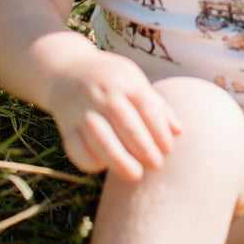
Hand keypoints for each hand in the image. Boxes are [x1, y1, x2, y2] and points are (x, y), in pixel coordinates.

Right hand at [44, 48, 180, 181]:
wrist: (64, 69)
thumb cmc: (109, 78)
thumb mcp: (134, 80)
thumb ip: (156, 104)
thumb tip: (179, 131)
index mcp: (126, 81)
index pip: (148, 108)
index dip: (159, 131)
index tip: (167, 150)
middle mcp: (103, 94)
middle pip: (126, 123)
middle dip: (144, 148)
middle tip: (156, 165)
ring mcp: (82, 109)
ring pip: (100, 138)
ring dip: (119, 159)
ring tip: (134, 174)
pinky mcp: (66, 125)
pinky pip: (76, 147)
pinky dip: (90, 160)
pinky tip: (103, 166)